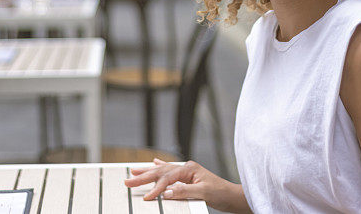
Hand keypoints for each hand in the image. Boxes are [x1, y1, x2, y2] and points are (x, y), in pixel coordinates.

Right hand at [124, 158, 250, 212]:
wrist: (232, 196)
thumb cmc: (221, 193)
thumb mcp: (203, 193)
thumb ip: (184, 190)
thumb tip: (166, 191)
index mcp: (189, 169)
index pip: (168, 178)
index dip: (156, 187)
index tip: (146, 196)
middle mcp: (187, 168)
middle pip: (161, 171)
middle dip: (144, 176)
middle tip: (128, 180)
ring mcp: (187, 171)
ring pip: (163, 170)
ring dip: (148, 171)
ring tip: (134, 171)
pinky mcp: (188, 177)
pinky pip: (169, 171)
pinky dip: (160, 167)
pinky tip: (155, 163)